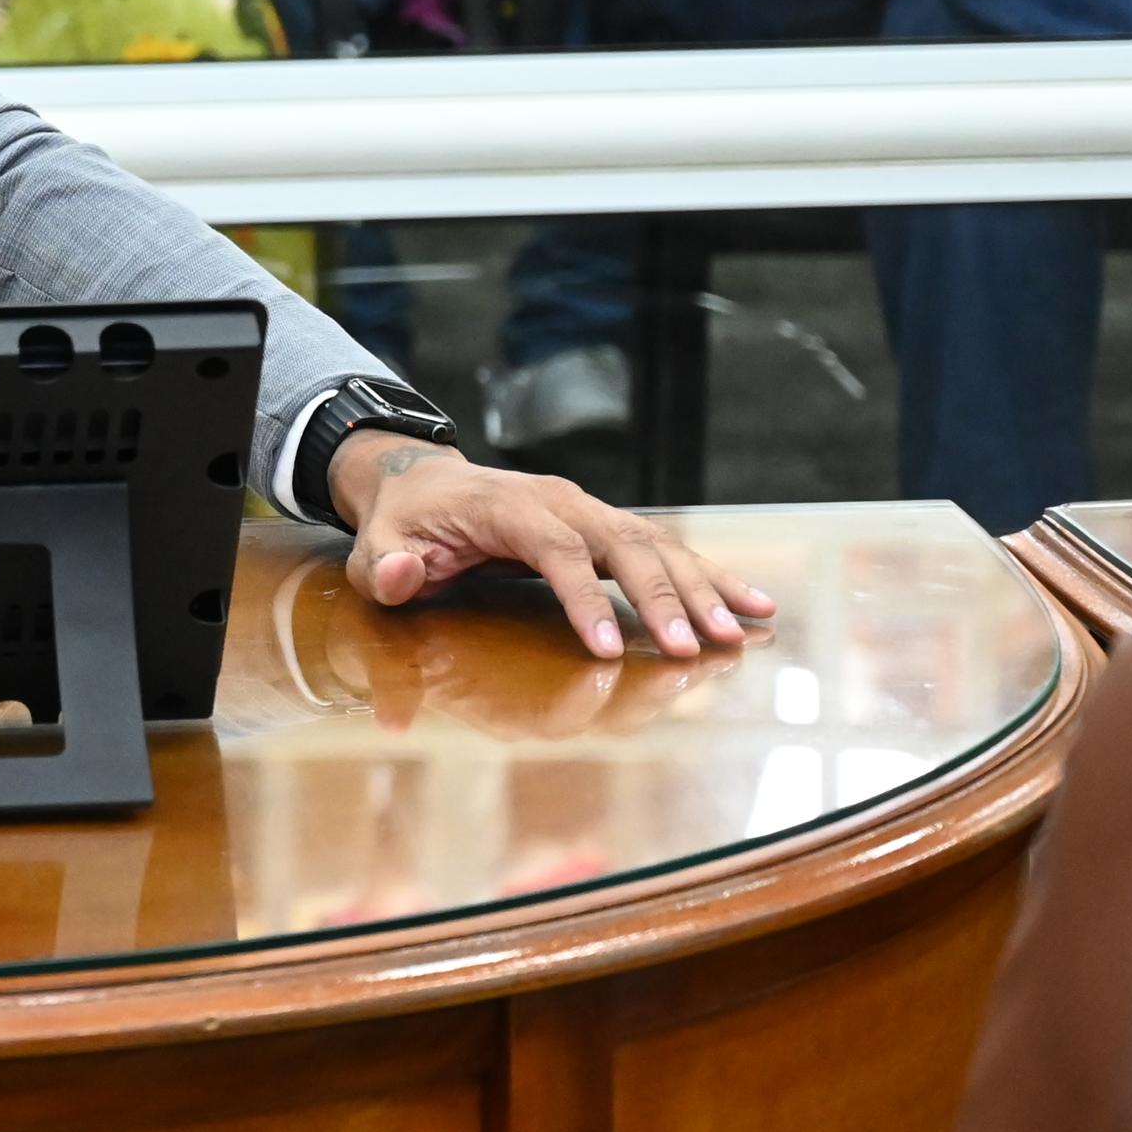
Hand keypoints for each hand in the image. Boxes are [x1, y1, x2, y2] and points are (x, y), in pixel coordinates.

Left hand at [330, 435, 773, 660]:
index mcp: (508, 506)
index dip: (584, 597)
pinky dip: (712, 576)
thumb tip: (400, 577)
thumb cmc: (402, 526)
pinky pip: (667, 550)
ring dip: (701, 588)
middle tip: (696, 648)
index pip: (554, 549)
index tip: (610, 649)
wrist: (422, 482)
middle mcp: (561, 502)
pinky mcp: (608, 528)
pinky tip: (756, 605)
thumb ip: (384, 568)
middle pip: (622, 543)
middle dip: (662, 596)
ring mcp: (590, 511)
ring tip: (740, 633)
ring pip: (657, 544)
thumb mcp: (375, 548)